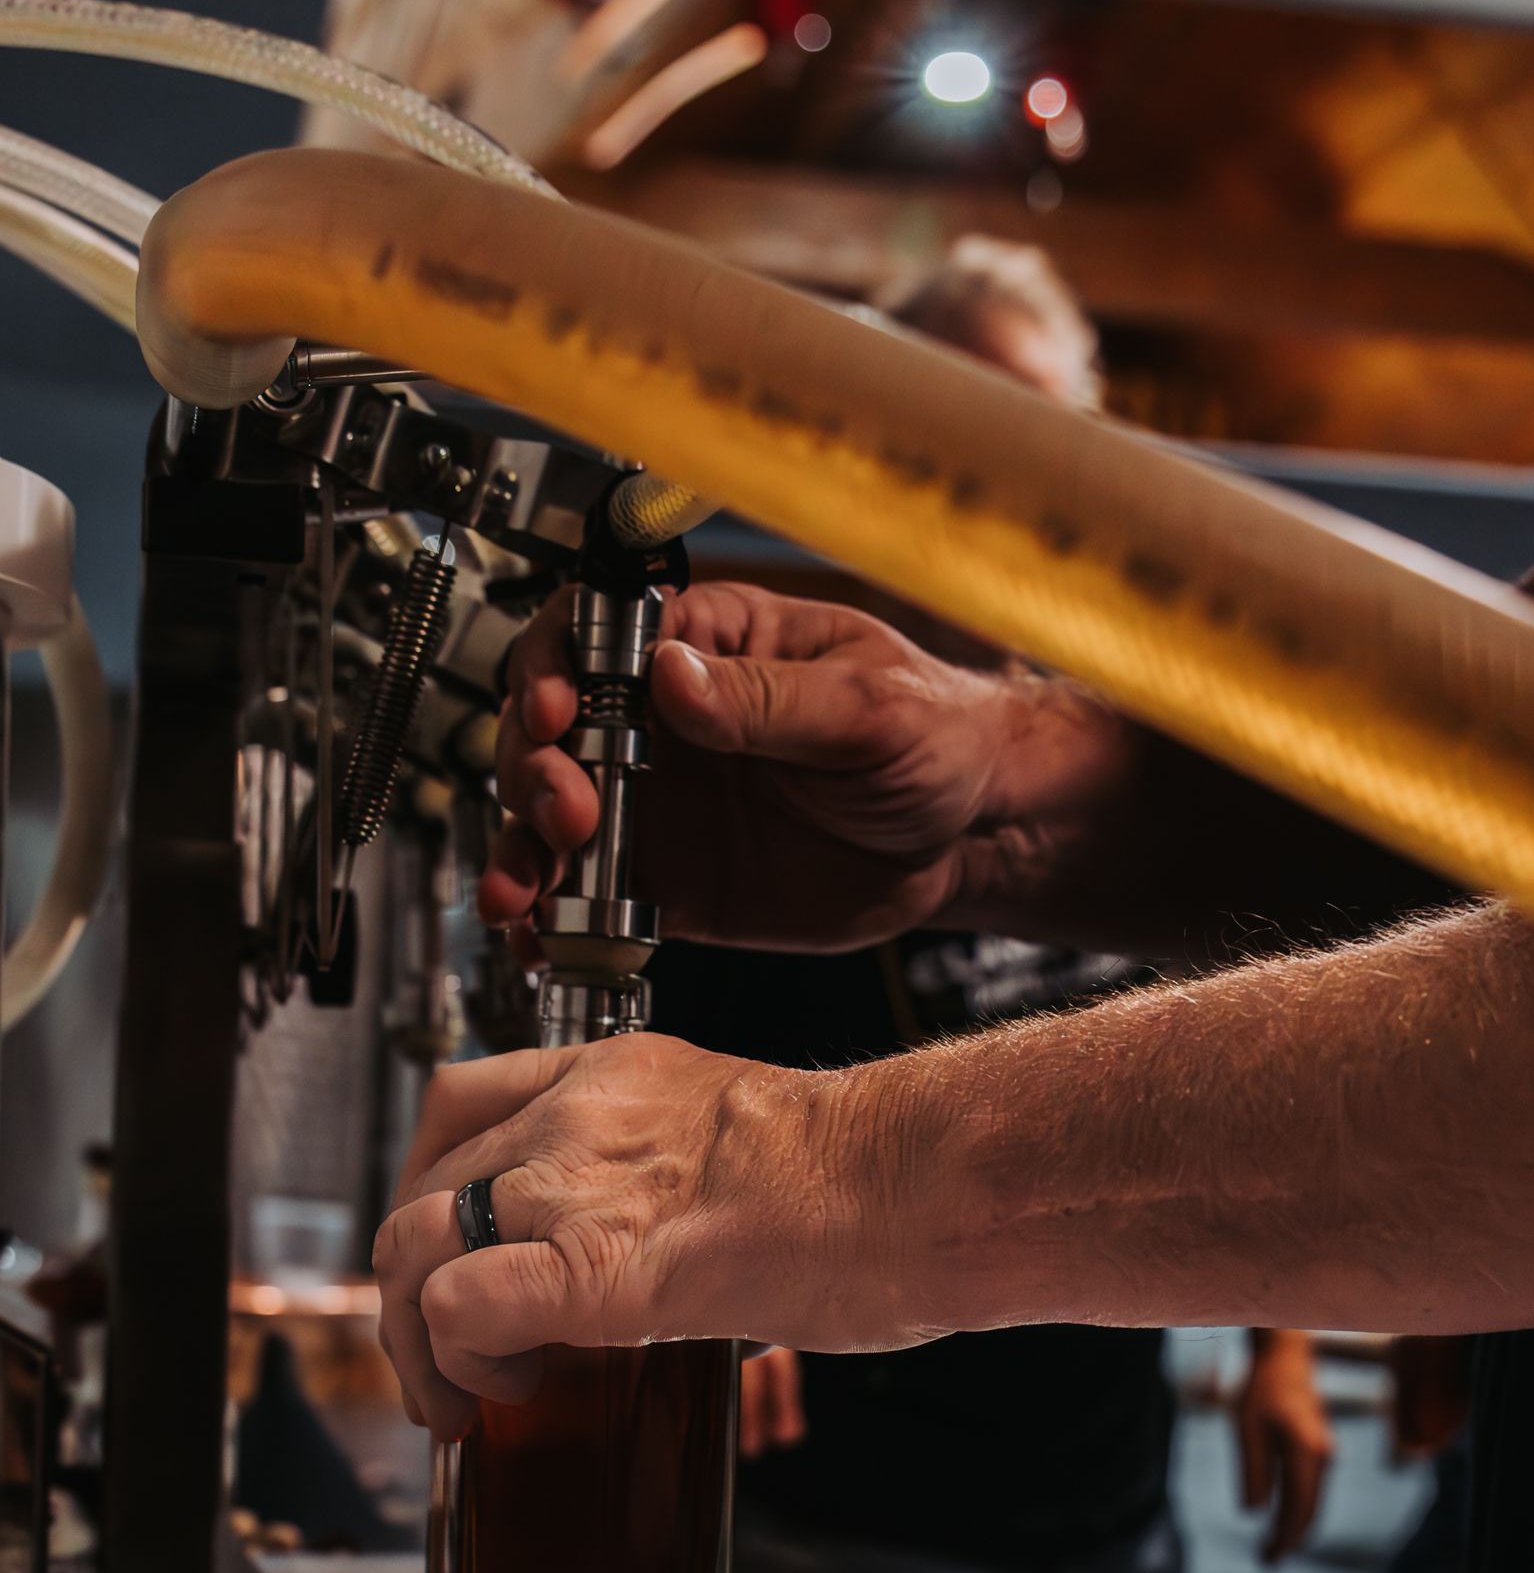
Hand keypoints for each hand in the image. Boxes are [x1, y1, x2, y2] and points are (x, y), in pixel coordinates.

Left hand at [373, 1033, 915, 1439]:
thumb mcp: (739, 1138)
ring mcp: (575, 1185)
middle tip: (443, 1358)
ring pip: (411, 1245)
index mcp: (614, 1074)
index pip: (460, 1103)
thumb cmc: (870, 1176)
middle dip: (409, 1285)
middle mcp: (576, 1115)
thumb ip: (672, 1178)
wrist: (915, 1186)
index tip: (449, 1252)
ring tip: (462, 1397)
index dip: (430, 1190)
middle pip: (421, 1186)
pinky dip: (458, 1359)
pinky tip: (507, 1389)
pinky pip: (458, 1306)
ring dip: (415, 1337)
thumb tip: (663, 1259)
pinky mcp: (589, 1269)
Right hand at [479, 579, 1118, 952]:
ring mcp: (660, 804)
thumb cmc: (940, 735)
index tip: (560, 712)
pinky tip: (538, 938)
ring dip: (520, 850)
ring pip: (550, 819)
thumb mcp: (869, 704)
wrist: (973, 838)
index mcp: (712, 647)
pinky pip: (589, 899)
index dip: (556, 668)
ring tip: (525, 889)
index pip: (595, 634)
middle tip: (571, 811)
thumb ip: (768, 698)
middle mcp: (666, 722)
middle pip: (550, 729)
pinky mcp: (670, 882)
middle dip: (535, 769)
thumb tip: (673, 676)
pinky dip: (551, 920)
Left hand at [1233, 1329, 1334, 1564]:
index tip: (1267, 1560)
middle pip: (1310, 1510)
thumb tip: (1253, 1512)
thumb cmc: (1261, 1389)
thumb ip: (1251, 1469)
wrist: (1286, 1358)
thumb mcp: (1246, 1427)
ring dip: (1296, 1527)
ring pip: (1314, 1502)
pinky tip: (1284, 1520)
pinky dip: (1301, 1509)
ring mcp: (1325, 1453)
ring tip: (1272, 1548)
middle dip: (1290, 1539)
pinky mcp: (1320, 1450)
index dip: (1284, 1538)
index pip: (1298, 1508)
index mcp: (1304, 1450)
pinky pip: (1313, 1489)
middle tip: (1266, 1563)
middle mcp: (1322, 1455)